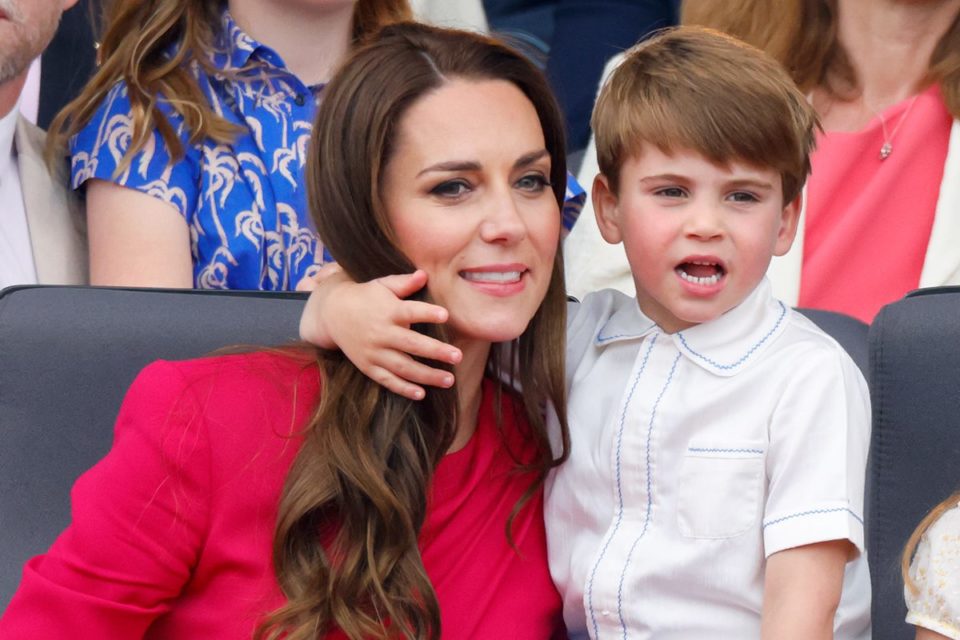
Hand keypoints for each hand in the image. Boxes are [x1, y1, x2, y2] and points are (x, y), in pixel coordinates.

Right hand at [299, 269, 461, 399]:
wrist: (332, 314)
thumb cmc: (365, 297)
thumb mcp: (382, 285)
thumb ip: (403, 283)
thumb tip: (424, 274)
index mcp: (388, 310)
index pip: (410, 311)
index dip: (427, 313)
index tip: (445, 315)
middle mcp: (381, 333)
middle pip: (411, 344)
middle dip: (436, 351)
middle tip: (458, 356)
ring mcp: (374, 352)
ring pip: (403, 367)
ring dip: (427, 376)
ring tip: (450, 380)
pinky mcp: (368, 366)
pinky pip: (387, 380)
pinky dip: (403, 388)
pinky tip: (422, 394)